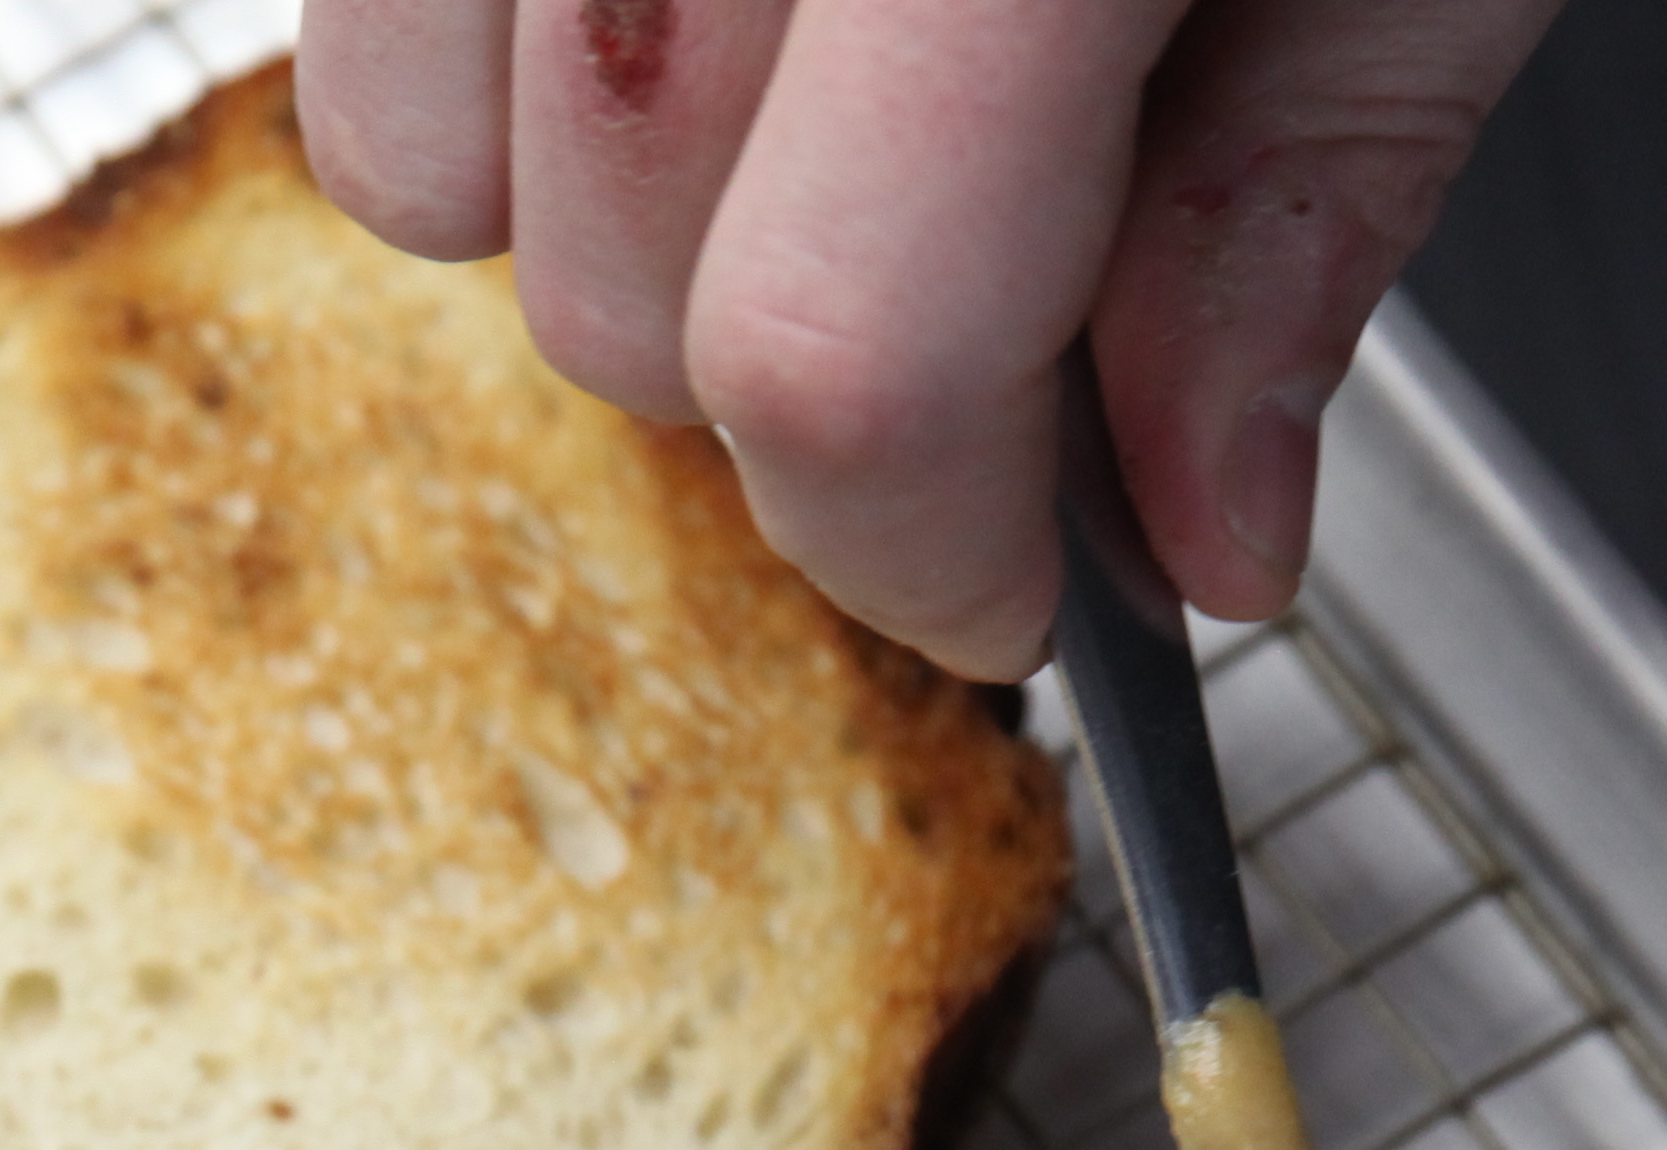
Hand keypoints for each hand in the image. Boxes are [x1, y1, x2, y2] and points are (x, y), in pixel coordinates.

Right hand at [291, 0, 1568, 674]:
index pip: (845, 352)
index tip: (1046, 575)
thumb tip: (1200, 522)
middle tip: (1013, 249)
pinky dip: (490, 47)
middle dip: (818, 370)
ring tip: (823, 89)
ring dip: (606, 208)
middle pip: (618, 293)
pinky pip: (350, 10)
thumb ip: (1316, 182)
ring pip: (414, 162)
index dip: (947, 540)